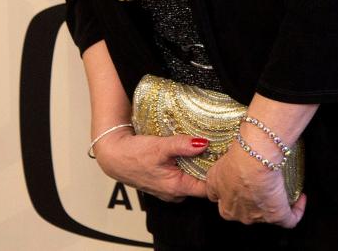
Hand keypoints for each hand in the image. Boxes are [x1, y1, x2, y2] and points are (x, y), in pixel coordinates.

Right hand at [93, 130, 209, 202]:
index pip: (207, 189)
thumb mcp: (160, 147)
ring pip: (191, 179)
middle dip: (209, 169)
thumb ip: (183, 146)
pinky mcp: (164, 182)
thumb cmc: (133, 154)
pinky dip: (187, 166)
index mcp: (176, 188)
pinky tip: (189, 152)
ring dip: (198, 166)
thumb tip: (204, 143)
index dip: (217, 176)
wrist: (113, 156)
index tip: (224, 159)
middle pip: (201, 184)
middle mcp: (174, 193)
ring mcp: (169, 189)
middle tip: (218, 150)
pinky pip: (182, 176)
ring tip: (205, 149)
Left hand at [206, 129, 306, 226]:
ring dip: (273, 203)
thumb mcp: (216, 165)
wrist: (254, 159)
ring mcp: (257, 216)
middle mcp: (237, 213)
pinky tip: (299, 198)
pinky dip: (296, 211)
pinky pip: (289, 220)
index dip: (232, 192)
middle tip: (262, 181)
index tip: (240, 182)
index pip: (224, 201)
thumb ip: (213, 173)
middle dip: (252, 200)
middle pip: (243, 210)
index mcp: (221, 202)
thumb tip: (213, 169)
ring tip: (280, 186)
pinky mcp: (276, 215)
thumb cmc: (236, 158)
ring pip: (265, 215)